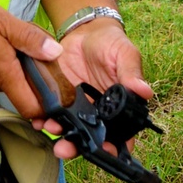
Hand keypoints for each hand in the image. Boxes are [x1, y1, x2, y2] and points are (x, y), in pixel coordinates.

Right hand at [0, 0, 61, 117]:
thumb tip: (55, 52)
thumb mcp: (0, 18)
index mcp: (1, 70)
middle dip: (32, 74)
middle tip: (32, 48)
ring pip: (6, 82)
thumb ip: (29, 38)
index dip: (48, 104)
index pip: (31, 107)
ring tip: (8, 40)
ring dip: (14, 66)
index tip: (57, 90)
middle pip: (22, 91)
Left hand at [35, 17, 152, 159]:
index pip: (119, 136)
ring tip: (50, 129)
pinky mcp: (58, 97)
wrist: (86, 31)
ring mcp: (76, 107)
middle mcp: (97, 113)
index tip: (105, 151)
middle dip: (78, 147)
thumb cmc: (111, 44)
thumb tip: (145, 91)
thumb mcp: (125, 55)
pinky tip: (37, 119)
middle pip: (89, 138)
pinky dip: (43, 118)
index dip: (113, 148)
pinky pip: (50, 112)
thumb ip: (131, 74)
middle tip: (66, 149)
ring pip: (69, 128)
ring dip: (59, 134)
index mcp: (117, 108)